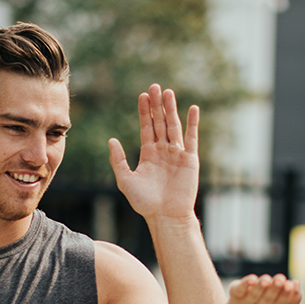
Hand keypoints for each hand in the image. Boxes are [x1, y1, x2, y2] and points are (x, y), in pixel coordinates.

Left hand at [108, 84, 199, 219]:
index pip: (146, 128)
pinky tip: (192, 108)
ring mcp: (177, 154)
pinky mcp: (190, 160)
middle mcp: (163, 151)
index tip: (142, 96)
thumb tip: (111, 140)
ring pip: (174, 126)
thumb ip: (118, 160)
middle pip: (160, 123)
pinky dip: (192, 123)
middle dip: (157, 105)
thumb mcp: (125, 180)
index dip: (144, 112)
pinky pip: (192, 138)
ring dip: (171, 109)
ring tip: (168, 92)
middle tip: (154, 87)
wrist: (166, 217)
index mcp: (148, 154)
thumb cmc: (145, 203)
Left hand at [225, 274, 300, 303]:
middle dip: (274, 289)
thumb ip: (294, 296)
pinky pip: (240, 290)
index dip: (285, 295)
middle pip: (267, 300)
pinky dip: (245, 284)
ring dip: (261, 287)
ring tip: (267, 279)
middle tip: (280, 279)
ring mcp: (247, 302)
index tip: (290, 284)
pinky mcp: (236, 294)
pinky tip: (252, 279)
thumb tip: (297, 282)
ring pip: (254, 295)